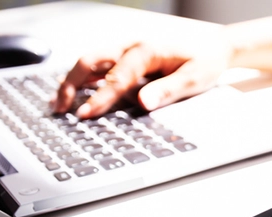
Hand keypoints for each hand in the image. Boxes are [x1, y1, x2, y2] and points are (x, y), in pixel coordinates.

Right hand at [52, 35, 231, 118]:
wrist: (213, 47)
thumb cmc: (204, 61)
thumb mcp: (193, 78)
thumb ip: (167, 90)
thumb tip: (143, 103)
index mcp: (146, 50)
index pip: (116, 77)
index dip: (99, 98)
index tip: (85, 115)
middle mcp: (130, 47)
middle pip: (90, 61)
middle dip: (71, 84)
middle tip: (60, 109)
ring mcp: (126, 51)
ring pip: (89, 62)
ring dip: (71, 81)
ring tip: (58, 105)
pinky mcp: (126, 59)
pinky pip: (99, 67)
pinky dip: (83, 80)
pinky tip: (73, 95)